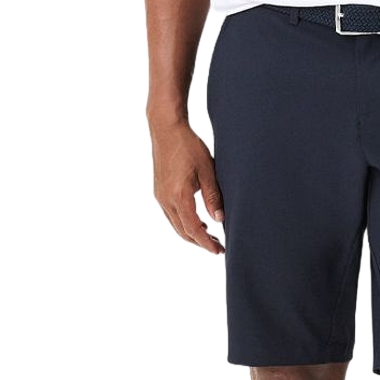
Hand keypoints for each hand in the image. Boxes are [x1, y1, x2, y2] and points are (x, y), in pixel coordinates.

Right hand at [150, 120, 224, 253]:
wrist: (166, 130)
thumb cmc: (188, 146)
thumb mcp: (207, 170)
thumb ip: (213, 196)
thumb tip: (219, 219)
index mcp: (178, 196)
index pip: (193, 229)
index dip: (206, 243)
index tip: (218, 250)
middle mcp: (166, 200)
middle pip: (183, 231)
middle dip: (200, 242)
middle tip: (218, 247)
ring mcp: (160, 196)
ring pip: (176, 225)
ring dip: (192, 233)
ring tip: (210, 237)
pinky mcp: (159, 191)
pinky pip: (171, 215)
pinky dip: (184, 223)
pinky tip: (196, 220)